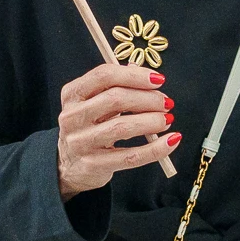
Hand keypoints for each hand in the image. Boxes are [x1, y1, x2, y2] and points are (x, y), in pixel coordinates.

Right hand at [54, 61, 178, 199]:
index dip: (135, 75)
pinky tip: (171, 141)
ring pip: (122, 127)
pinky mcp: (93, 165)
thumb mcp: (94, 102)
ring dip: (152, 121)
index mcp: (73, 94)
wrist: (68, 164)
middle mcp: (72, 117)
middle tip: (166, 102)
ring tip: (167, 119)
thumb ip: (117, 86)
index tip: (158, 79)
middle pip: (115, 99)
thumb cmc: (88, 126)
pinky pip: (131, 157)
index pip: (104, 76)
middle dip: (148, 99)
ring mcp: (80, 143)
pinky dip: (155, 148)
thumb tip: (148, 78)